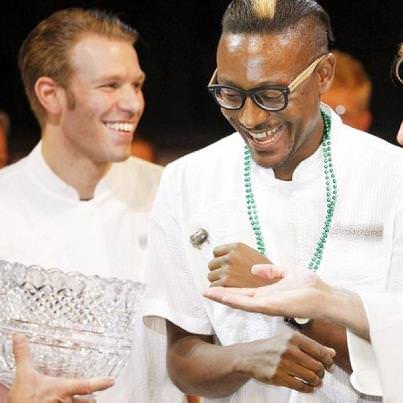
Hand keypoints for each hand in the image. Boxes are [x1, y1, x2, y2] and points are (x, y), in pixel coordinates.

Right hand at [8, 334, 113, 402]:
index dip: (101, 383)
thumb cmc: (24, 400)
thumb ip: (24, 355)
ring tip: (85, 398)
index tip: (111, 381)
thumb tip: (19, 337)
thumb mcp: (23, 376)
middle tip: (94, 392)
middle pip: (87, 400)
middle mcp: (66, 402)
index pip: (87, 385)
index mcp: (62, 389)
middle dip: (91, 397)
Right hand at [205, 263, 330, 318]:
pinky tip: (223, 297)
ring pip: (240, 303)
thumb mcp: (287, 271)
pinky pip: (250, 304)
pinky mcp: (271, 307)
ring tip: (208, 293)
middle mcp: (264, 301)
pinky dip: (235, 301)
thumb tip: (254, 270)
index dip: (229, 290)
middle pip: (238, 299)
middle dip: (221, 296)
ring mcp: (266, 305)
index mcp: (267, 294)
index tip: (214, 287)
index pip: (244, 293)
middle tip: (204, 292)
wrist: (325, 296)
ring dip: (223, 298)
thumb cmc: (310, 286)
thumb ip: (271, 271)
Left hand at [207, 243, 272, 286]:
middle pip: (211, 264)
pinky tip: (229, 291)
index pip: (216, 251)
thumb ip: (238, 254)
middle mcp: (231, 257)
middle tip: (229, 277)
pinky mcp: (226, 284)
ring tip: (231, 285)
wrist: (276, 287)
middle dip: (218, 270)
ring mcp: (228, 270)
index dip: (221, 260)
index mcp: (237, 247)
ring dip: (218, 281)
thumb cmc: (268, 274)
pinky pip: (213, 287)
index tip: (225, 266)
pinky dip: (219, 291)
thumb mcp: (254, 256)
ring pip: (211, 276)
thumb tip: (223, 257)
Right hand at [233, 332, 334, 392]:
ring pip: (311, 377)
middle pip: (317, 365)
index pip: (320, 351)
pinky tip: (308, 387)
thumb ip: (311, 346)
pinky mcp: (278, 376)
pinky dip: (308, 389)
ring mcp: (283, 363)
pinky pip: (300, 386)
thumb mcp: (289, 341)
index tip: (329, 365)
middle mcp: (289, 349)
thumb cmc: (271, 347)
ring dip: (317, 382)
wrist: (250, 356)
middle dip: (322, 372)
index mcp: (293, 337)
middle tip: (320, 374)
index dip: (328, 361)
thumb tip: (331, 352)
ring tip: (315, 381)